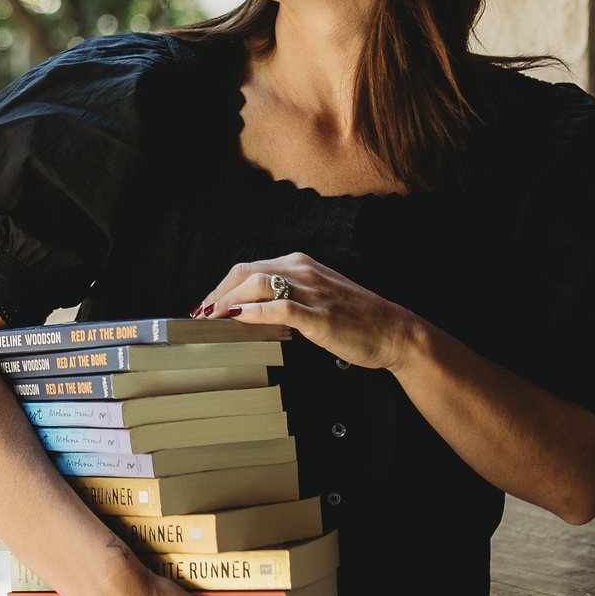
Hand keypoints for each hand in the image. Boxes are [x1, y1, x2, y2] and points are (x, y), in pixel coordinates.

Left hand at [193, 252, 417, 371]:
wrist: (395, 331)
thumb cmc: (356, 319)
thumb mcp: (317, 297)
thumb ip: (286, 297)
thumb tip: (250, 310)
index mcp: (300, 264)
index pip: (248, 268)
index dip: (221, 287)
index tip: (205, 306)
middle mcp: (303, 271)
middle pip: (245, 272)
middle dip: (217, 293)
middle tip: (200, 316)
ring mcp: (312, 291)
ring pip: (257, 284)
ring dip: (227, 302)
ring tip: (211, 320)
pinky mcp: (319, 315)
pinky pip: (280, 308)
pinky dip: (254, 312)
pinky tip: (237, 320)